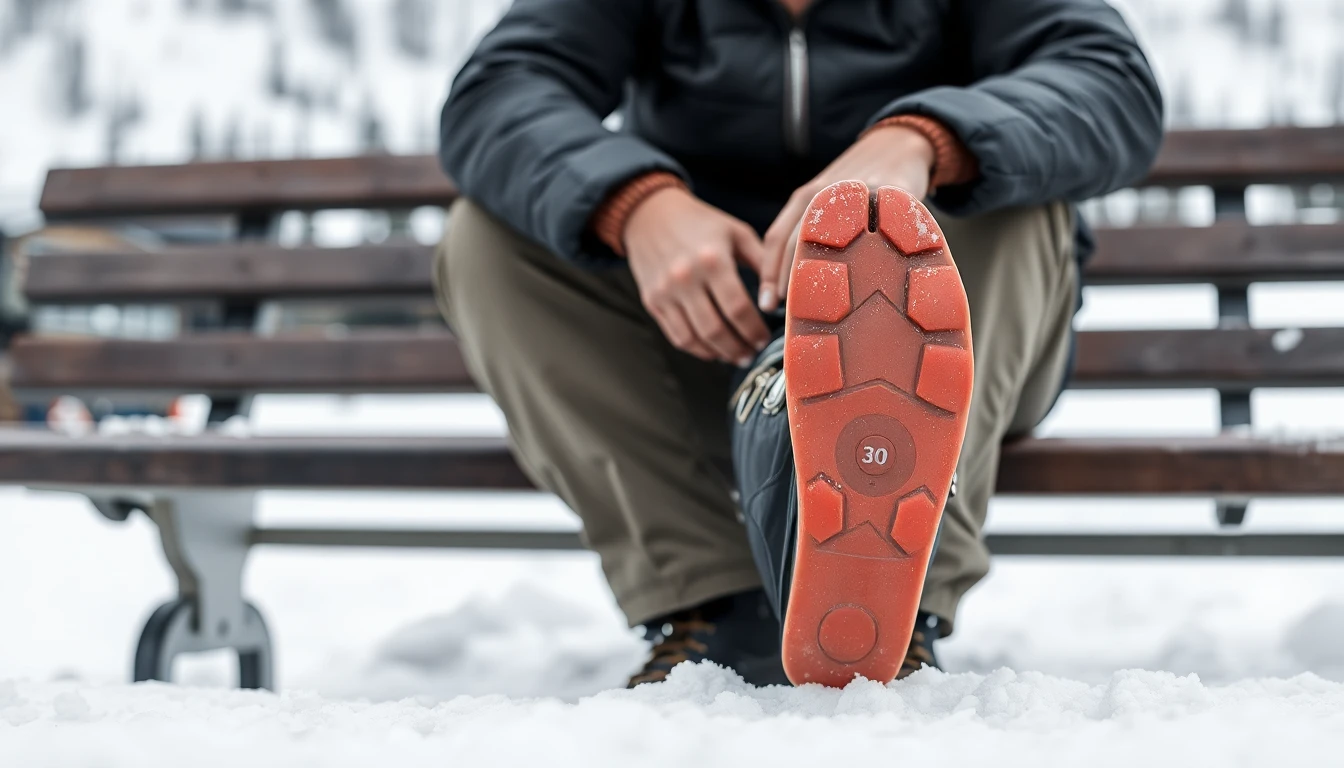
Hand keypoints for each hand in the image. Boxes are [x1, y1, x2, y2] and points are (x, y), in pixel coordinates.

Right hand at [623, 187, 771, 364]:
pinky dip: (697, 349)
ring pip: (694, 338)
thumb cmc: (700, 222)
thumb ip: (762, 262)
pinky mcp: (652, 301)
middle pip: (715, 329)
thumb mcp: (736, 233)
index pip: (737, 308)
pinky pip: (676, 335)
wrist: (651, 214)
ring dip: (718, 354)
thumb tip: (780, 296)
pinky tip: (713, 349)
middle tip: (752, 353)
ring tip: (736, 356)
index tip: (764, 338)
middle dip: (738, 348)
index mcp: (712, 260)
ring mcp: (665, 292)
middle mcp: (685, 278)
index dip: (753, 330)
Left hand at [758, 125, 935, 311]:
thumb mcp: (827, 201)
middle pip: (800, 242)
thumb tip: (790, 285)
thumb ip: (808, 232)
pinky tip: (876, 278)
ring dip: (831, 272)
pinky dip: (879, 252)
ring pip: (840, 237)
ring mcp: (859, 191)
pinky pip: (884, 226)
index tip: (767, 305)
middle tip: (795, 314)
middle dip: (793, 281)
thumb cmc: (859, 184)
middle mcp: (826, 193)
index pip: (777, 239)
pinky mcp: (893, 191)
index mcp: (805, 198)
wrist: (899, 142)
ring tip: (831, 305)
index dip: (770, 274)